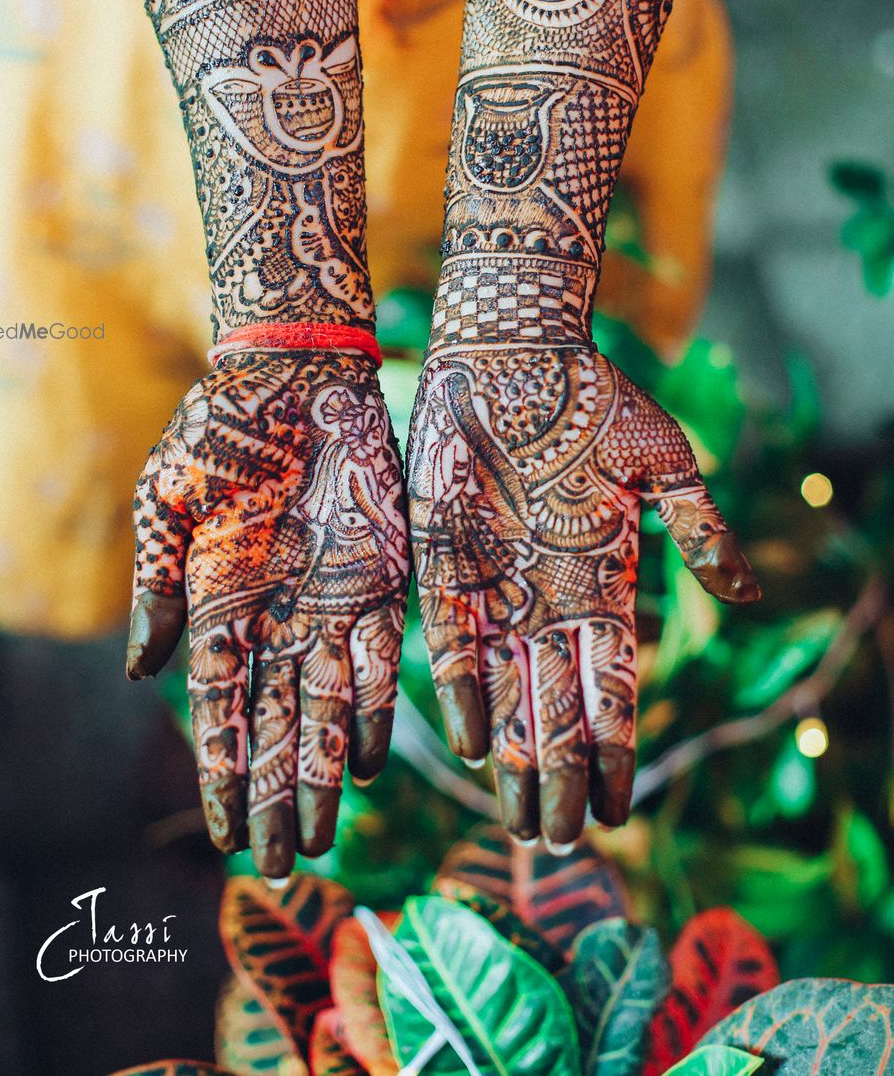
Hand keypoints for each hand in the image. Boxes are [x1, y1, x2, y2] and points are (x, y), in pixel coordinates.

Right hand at [129, 351, 409, 878]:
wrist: (294, 372)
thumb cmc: (219, 429)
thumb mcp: (170, 503)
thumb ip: (159, 585)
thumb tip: (140, 674)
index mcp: (219, 603)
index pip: (219, 708)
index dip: (223, 771)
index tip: (226, 833)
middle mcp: (276, 617)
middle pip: (277, 724)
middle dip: (278, 795)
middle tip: (284, 867)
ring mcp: (330, 600)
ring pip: (328, 704)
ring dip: (327, 770)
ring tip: (326, 835)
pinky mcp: (381, 575)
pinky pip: (380, 653)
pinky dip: (376, 704)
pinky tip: (373, 758)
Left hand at [407, 344, 758, 848]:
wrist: (515, 349)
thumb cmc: (594, 400)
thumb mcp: (660, 462)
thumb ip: (698, 528)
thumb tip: (749, 593)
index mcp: (601, 583)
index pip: (611, 688)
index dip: (614, 750)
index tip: (616, 811)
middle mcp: (545, 598)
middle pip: (556, 707)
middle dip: (559, 776)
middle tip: (559, 843)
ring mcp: (494, 585)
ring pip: (506, 691)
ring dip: (514, 756)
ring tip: (520, 822)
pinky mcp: (444, 561)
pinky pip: (451, 640)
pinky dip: (463, 689)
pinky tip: (472, 740)